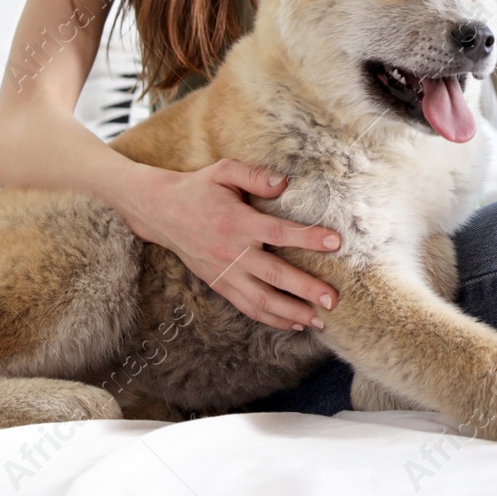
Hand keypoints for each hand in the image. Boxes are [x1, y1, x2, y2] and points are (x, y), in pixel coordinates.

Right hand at [118, 158, 341, 331]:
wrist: (161, 213)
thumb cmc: (198, 188)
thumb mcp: (223, 171)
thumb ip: (254, 175)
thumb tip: (285, 182)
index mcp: (236, 222)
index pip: (278, 233)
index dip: (307, 238)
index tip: (335, 242)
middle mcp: (231, 252)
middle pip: (274, 275)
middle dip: (305, 289)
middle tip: (333, 299)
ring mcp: (225, 273)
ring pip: (261, 300)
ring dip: (291, 313)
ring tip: (319, 321)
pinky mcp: (220, 284)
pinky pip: (247, 307)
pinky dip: (270, 318)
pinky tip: (293, 324)